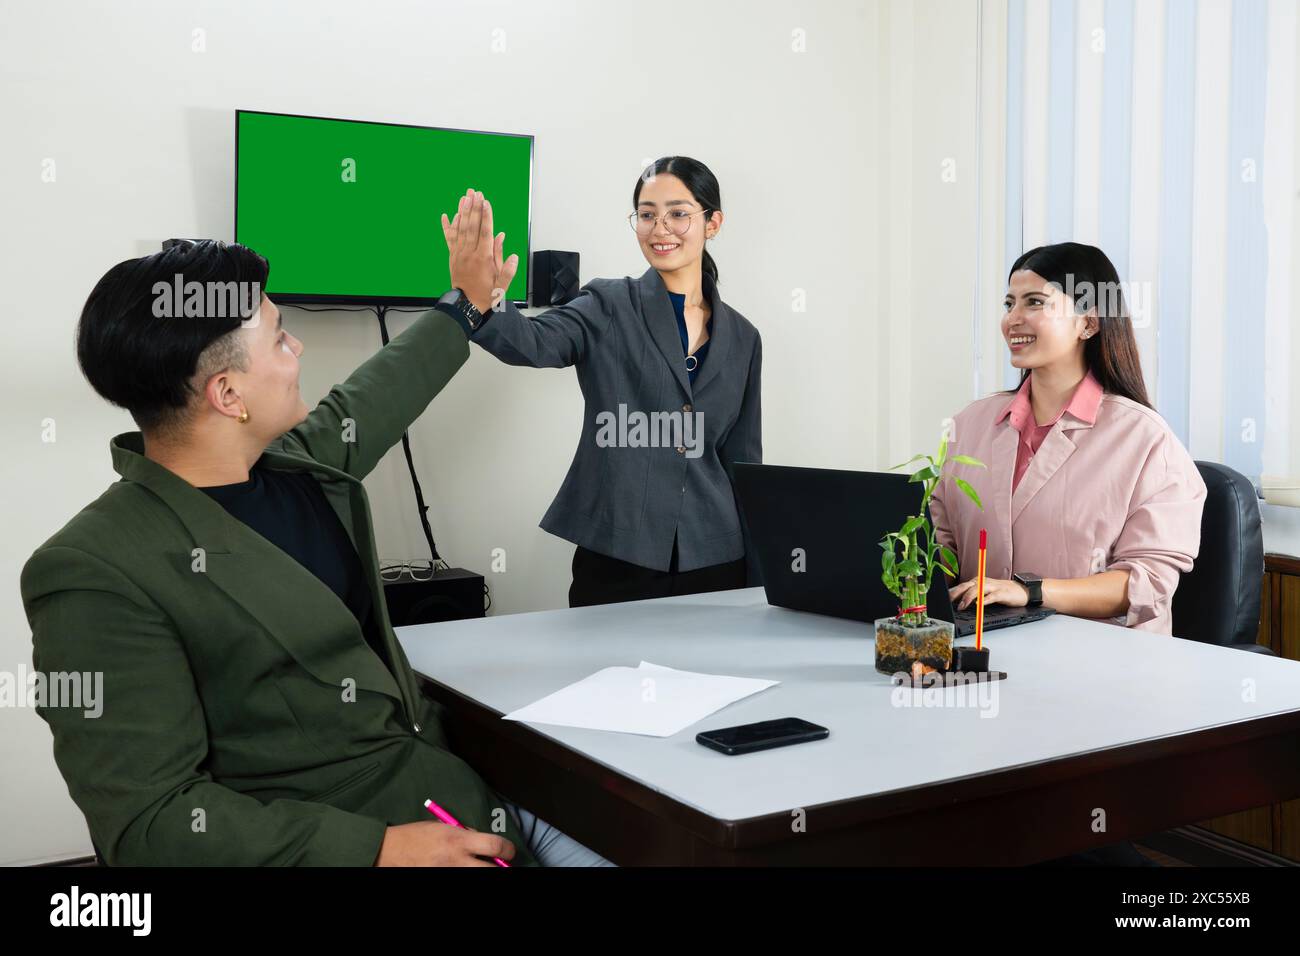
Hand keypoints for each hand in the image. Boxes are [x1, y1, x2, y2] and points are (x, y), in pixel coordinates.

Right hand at [374, 820, 516, 866]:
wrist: (391, 851)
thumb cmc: (418, 835)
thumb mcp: (444, 827)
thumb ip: (465, 834)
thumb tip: (483, 841)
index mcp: (458, 840)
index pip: (494, 846)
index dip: (508, 849)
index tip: (509, 851)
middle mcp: (456, 859)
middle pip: (491, 870)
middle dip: (501, 868)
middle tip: (501, 865)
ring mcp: (448, 873)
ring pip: (477, 877)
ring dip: (481, 871)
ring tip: (478, 866)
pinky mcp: (440, 880)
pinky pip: (461, 880)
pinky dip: (465, 875)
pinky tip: (463, 869)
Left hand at [441, 188, 518, 315]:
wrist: (466, 305)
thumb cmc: (486, 294)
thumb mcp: (501, 283)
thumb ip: (506, 264)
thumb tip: (505, 241)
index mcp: (483, 259)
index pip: (485, 233)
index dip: (486, 216)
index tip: (486, 202)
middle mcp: (470, 253)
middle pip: (472, 226)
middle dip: (474, 208)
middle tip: (475, 192)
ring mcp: (459, 254)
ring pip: (460, 229)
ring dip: (462, 212)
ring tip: (464, 197)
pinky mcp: (452, 257)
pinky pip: (449, 239)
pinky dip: (448, 226)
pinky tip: (447, 215)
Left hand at [949, 577, 1028, 610]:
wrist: (1022, 590)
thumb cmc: (1001, 591)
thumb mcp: (984, 592)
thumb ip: (972, 595)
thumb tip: (957, 602)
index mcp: (977, 582)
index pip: (961, 586)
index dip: (951, 592)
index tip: (942, 600)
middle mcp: (983, 582)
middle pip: (966, 586)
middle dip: (955, 594)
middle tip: (947, 603)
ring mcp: (992, 587)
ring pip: (977, 590)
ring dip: (968, 598)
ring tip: (961, 606)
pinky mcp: (1002, 593)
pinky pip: (992, 596)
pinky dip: (984, 600)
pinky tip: (979, 605)